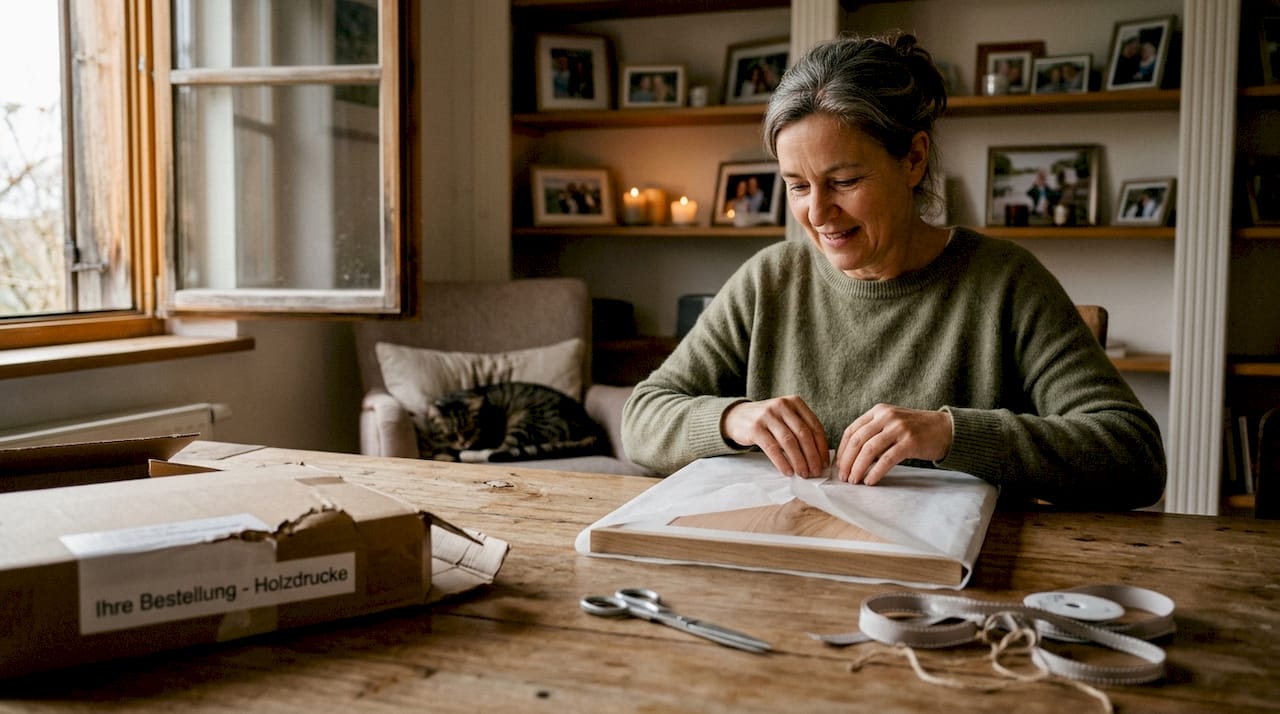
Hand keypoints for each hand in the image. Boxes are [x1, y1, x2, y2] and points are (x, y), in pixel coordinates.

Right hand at [721, 396, 828, 476]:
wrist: (737, 416)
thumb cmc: (767, 421)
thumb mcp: (786, 417)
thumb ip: (801, 429)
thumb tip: (819, 456)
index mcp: (795, 402)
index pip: (814, 426)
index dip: (821, 447)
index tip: (825, 463)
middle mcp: (782, 406)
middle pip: (803, 434)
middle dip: (812, 456)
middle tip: (816, 472)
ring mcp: (767, 415)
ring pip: (789, 442)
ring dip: (799, 461)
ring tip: (803, 474)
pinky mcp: (755, 428)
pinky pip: (772, 448)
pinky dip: (782, 462)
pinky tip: (788, 472)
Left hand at [834, 404, 952, 484]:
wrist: (946, 429)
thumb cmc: (916, 430)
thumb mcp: (892, 424)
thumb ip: (874, 434)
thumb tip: (851, 458)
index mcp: (878, 411)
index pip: (852, 430)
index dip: (842, 450)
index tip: (838, 465)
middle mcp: (886, 417)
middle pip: (858, 440)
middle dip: (847, 461)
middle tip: (843, 477)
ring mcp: (898, 428)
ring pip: (869, 450)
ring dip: (858, 468)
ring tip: (854, 481)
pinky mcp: (910, 442)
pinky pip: (886, 459)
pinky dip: (875, 472)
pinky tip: (870, 481)